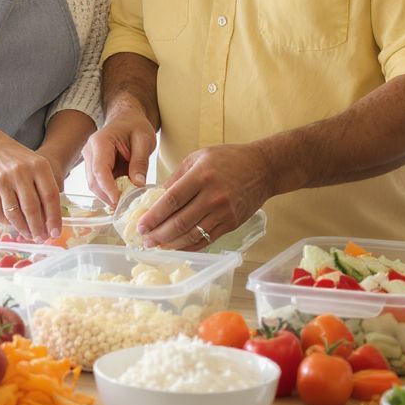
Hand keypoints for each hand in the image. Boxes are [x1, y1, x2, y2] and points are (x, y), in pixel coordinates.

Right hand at [0, 135, 62, 241]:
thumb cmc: (17, 159)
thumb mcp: (36, 164)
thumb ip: (45, 186)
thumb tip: (52, 218)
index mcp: (39, 166)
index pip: (50, 196)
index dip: (54, 217)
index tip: (55, 232)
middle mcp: (21, 172)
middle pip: (33, 208)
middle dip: (38, 228)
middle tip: (41, 238)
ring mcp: (3, 180)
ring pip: (14, 213)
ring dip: (23, 228)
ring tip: (28, 235)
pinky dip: (5, 222)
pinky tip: (11, 225)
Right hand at [83, 108, 156, 206]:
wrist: (127, 119)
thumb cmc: (135, 126)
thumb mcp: (144, 139)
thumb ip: (140, 161)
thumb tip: (138, 184)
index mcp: (100, 142)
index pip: (100, 170)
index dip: (108, 189)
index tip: (118, 202)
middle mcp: (90, 152)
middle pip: (94, 181)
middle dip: (108, 196)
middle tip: (127, 208)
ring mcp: (90, 160)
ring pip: (94, 186)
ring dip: (109, 196)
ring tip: (127, 203)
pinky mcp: (94, 168)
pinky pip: (99, 185)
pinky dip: (110, 193)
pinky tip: (123, 197)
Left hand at [135, 142, 271, 250]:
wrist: (263, 169)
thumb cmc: (229, 159)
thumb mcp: (199, 157)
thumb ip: (177, 176)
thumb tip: (157, 196)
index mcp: (201, 176)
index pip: (172, 200)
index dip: (154, 215)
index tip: (140, 225)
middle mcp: (212, 196)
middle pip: (179, 222)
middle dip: (158, 234)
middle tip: (144, 240)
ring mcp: (223, 213)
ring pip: (192, 235)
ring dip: (171, 244)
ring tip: (156, 246)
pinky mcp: (231, 224)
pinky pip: (206, 240)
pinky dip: (189, 247)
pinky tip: (176, 247)